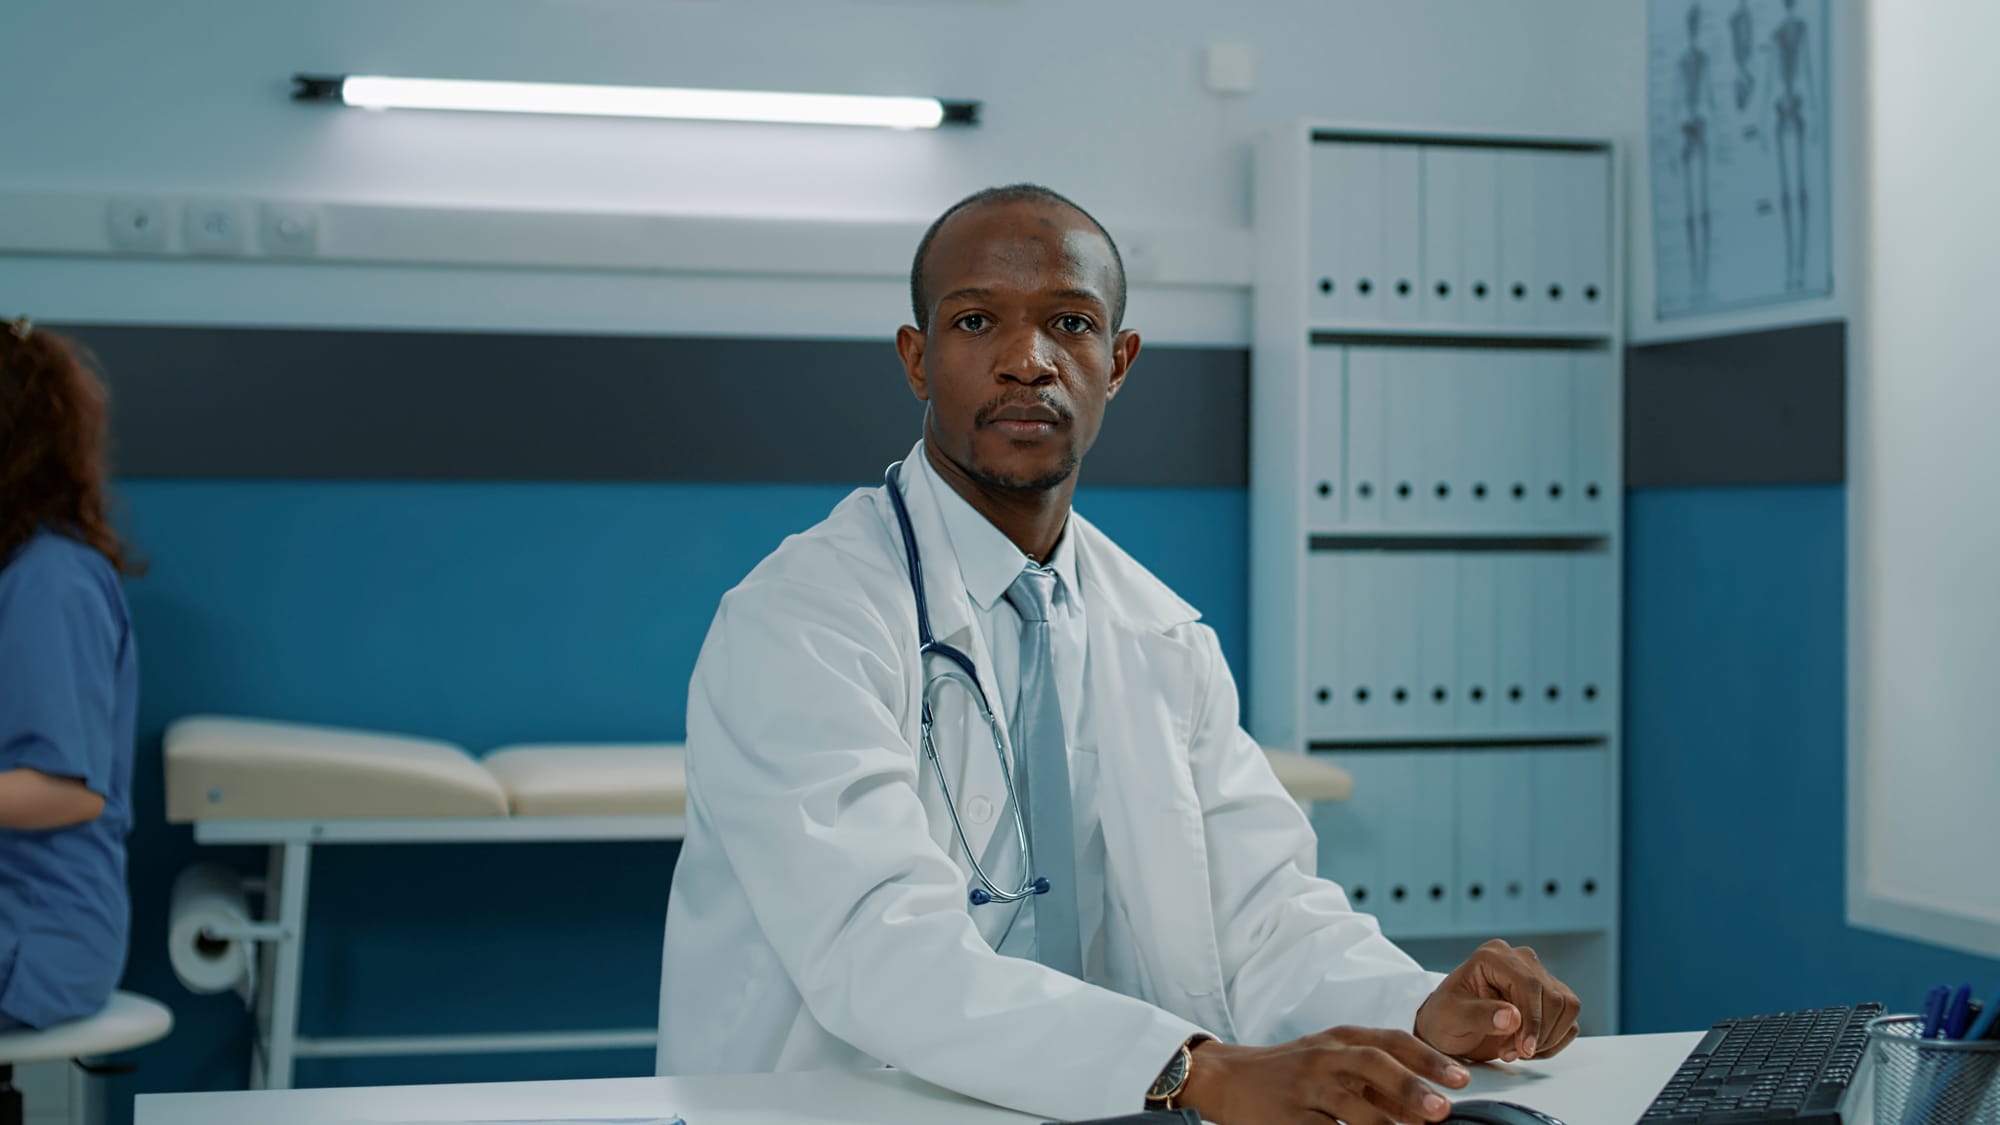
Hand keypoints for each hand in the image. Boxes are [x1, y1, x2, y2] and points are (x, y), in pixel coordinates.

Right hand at [1176, 1026, 1470, 1124]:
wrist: (1228, 1077)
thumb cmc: (1290, 1071)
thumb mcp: (1332, 1061)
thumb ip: (1376, 1080)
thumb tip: (1427, 1105)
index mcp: (1340, 1039)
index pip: (1391, 1041)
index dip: (1428, 1059)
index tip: (1461, 1077)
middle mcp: (1324, 1057)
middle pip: (1372, 1064)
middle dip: (1410, 1086)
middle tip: (1442, 1109)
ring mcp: (1305, 1087)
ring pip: (1351, 1103)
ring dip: (1386, 1122)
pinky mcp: (1289, 1117)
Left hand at [1414, 939, 1581, 1062]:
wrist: (1448, 1028)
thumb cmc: (1444, 1018)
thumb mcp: (1452, 1017)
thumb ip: (1480, 1016)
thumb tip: (1513, 1017)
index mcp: (1493, 956)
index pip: (1530, 984)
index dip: (1532, 1019)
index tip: (1524, 1048)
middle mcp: (1519, 960)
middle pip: (1554, 997)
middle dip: (1538, 1033)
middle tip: (1512, 1053)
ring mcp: (1537, 977)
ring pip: (1567, 1007)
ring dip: (1548, 1038)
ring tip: (1517, 1051)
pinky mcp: (1548, 997)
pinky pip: (1568, 1020)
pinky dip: (1554, 1041)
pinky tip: (1528, 1048)